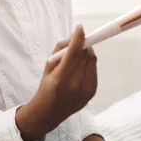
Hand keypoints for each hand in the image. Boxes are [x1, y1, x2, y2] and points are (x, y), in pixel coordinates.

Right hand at [16, 25, 98, 140]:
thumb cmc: (46, 86)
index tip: (80, 28)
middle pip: (87, 55)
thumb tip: (76, 35)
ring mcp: (86, 90)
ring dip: (87, 54)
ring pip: (93, 61)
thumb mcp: (48, 66)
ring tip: (77, 56)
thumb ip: (61, 49)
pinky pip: (94, 70)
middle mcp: (76, 85)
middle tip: (78, 42)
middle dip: (84, 45)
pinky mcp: (93, 92)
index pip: (74, 53)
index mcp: (61, 78)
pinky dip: (89, 64)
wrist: (49, 112)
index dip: (78, 38)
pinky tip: (80, 68)